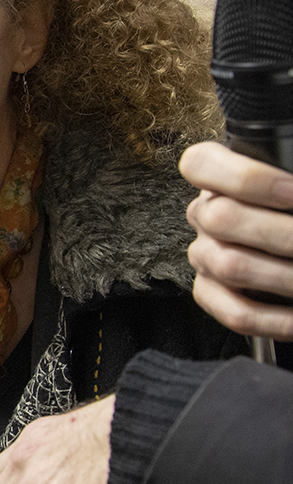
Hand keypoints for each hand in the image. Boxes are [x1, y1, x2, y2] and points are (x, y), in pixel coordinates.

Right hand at [181, 142, 292, 339]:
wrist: (288, 240)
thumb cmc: (288, 209)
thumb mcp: (287, 187)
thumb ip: (289, 173)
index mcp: (217, 176)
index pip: (200, 165)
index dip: (248, 179)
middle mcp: (205, 214)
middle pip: (220, 218)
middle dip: (282, 235)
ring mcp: (205, 254)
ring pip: (230, 266)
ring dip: (285, 277)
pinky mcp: (211, 293)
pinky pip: (235, 312)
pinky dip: (275, 319)